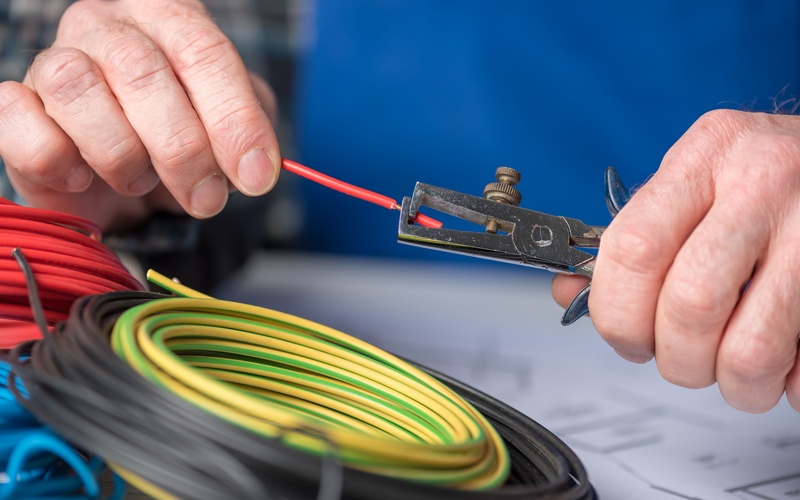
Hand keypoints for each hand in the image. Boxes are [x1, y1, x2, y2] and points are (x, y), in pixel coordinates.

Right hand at [0, 0, 279, 230]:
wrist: (119, 173)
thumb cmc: (178, 137)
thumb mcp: (227, 127)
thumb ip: (247, 132)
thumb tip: (256, 167)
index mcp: (167, 17)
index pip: (203, 51)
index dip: (234, 118)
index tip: (256, 176)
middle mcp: (105, 26)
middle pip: (141, 68)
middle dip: (183, 149)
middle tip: (206, 199)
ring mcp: (52, 61)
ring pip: (76, 88)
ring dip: (121, 154)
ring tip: (140, 180)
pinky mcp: (14, 107)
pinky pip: (22, 124)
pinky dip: (58, 160)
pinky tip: (83, 177)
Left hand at [553, 109, 799, 412]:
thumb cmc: (762, 177)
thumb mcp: (691, 183)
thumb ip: (634, 237)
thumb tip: (569, 292)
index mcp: (704, 157)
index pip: (633, 249)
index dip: (617, 314)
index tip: (624, 336)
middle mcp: (761, 182)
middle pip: (688, 304)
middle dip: (674, 358)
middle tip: (680, 359)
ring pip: (750, 349)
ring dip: (732, 383)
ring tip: (734, 369)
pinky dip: (787, 384)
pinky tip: (784, 357)